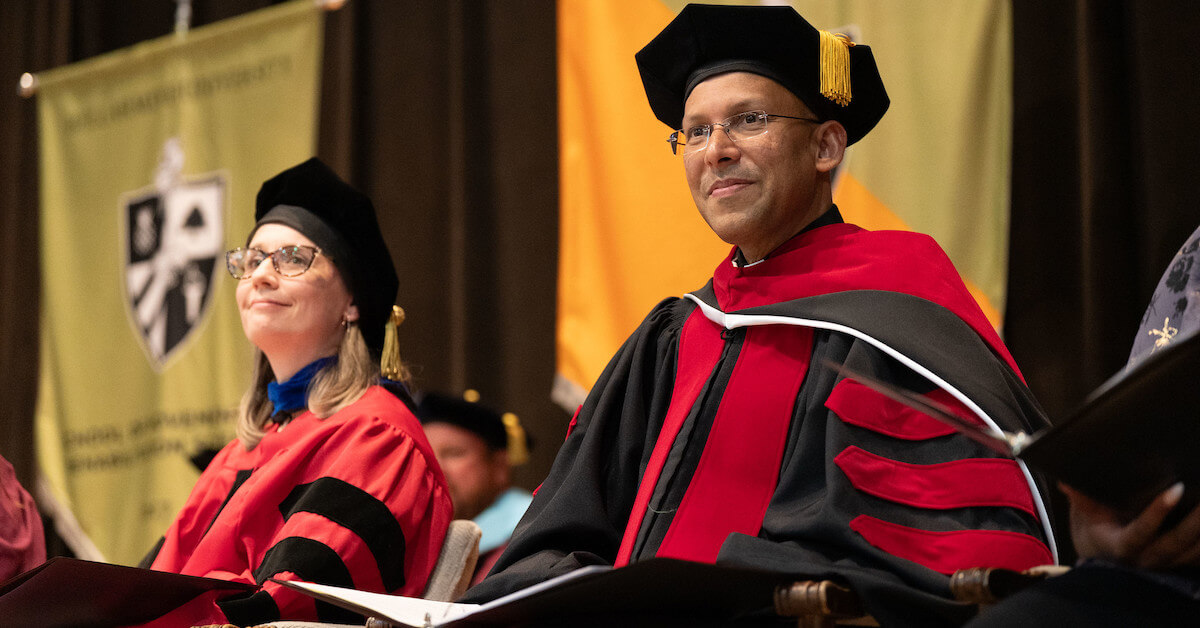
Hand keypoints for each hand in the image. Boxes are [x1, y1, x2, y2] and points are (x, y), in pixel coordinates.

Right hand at [1064, 482, 1199, 568]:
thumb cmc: (1092, 533)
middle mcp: (1146, 558)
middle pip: (1177, 542)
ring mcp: (1166, 563)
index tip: (1175, 489)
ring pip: (1194, 550)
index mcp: (1121, 546)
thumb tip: (1066, 482)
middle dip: (1197, 520)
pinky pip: (1199, 555)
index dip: (1158, 512)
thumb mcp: (1081, 517)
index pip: (1142, 531)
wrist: (1103, 560)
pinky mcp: (1180, 562)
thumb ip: (1080, 499)